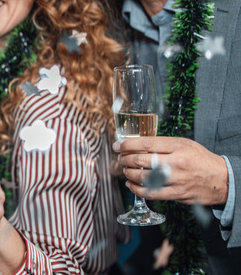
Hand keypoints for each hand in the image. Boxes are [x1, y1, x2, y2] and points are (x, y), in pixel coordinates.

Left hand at [114, 136, 228, 204]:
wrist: (221, 179)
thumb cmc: (199, 159)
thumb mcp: (184, 144)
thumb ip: (162, 144)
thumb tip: (136, 144)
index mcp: (178, 146)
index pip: (145, 144)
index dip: (127, 145)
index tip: (118, 146)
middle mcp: (176, 162)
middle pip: (140, 160)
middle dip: (125, 159)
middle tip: (121, 158)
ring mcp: (175, 180)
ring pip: (142, 177)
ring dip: (128, 173)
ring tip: (126, 169)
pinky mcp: (176, 194)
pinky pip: (150, 193)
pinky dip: (136, 189)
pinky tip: (131, 184)